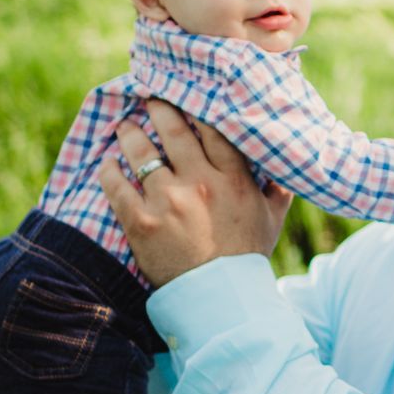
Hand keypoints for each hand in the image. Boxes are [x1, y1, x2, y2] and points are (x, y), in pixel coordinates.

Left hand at [98, 99, 291, 286]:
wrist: (220, 299)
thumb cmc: (247, 257)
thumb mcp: (272, 220)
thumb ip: (278, 188)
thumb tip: (286, 165)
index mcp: (233, 179)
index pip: (213, 127)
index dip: (198, 105)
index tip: (188, 94)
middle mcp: (200, 183)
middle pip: (174, 130)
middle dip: (159, 108)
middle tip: (150, 97)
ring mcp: (168, 201)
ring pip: (142, 152)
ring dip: (129, 134)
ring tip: (124, 127)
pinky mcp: (142, 221)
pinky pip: (117, 186)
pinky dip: (109, 170)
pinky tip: (107, 162)